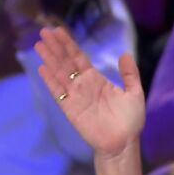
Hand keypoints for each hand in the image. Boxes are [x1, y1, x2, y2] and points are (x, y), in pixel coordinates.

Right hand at [36, 27, 145, 157]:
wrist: (124, 143)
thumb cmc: (130, 120)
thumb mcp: (134, 93)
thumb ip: (129, 74)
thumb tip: (124, 54)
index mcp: (97, 80)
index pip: (79, 58)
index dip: (68, 44)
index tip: (58, 31)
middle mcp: (83, 86)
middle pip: (66, 62)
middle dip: (55, 47)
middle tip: (43, 31)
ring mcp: (76, 97)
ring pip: (59, 74)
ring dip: (49, 59)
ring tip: (38, 45)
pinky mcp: (70, 109)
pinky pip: (58, 92)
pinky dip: (50, 81)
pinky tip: (42, 68)